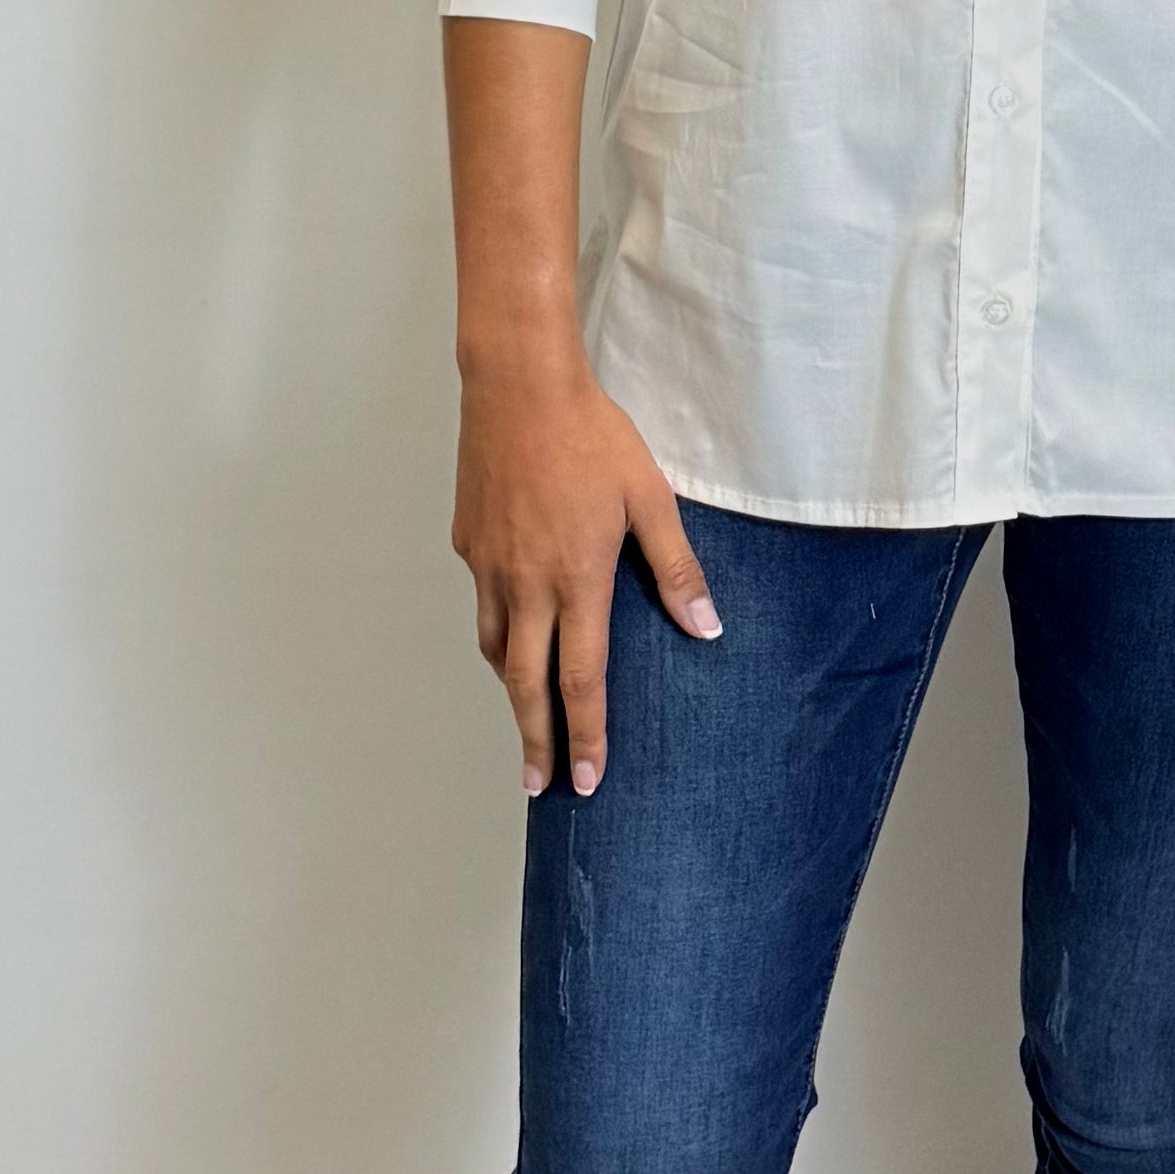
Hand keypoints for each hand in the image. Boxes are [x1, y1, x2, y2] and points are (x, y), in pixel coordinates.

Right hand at [452, 356, 718, 797]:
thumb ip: (676, 568)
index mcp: (577, 580)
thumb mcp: (649, 499)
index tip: (588, 779)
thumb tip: (705, 626)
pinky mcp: (469, 543)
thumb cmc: (591, 436)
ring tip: (529, 720)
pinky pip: (484, 605)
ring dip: (514, 692)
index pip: (582, 680)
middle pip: (527, 686)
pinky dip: (500, 635)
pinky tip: (515, 634)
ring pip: (498, 649)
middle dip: (536, 742)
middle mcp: (527, 585)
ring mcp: (490, 566)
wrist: (518, 385)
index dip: (587, 735)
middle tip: (541, 787)